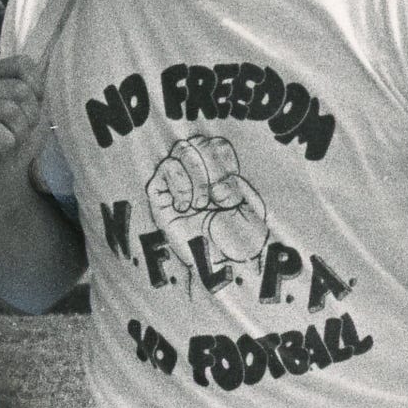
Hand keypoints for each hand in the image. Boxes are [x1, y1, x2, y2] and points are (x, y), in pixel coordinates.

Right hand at [0, 56, 46, 195]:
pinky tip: (0, 150)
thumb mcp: (34, 113)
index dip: (37, 91)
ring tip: (11, 144)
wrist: (0, 183)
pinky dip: (5, 142)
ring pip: (8, 109)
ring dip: (20, 134)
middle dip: (30, 118)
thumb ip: (35, 91)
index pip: (23, 65)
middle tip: (21, 135)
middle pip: (19, 90)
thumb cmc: (16, 144)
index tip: (33, 111)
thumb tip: (41, 77)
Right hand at [144, 136, 268, 269]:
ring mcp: (177, 183)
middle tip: (217, 199)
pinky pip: (164, 169)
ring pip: (181, 150)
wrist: (221, 266)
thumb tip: (213, 157)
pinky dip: (179, 185)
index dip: (223, 160)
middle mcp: (198, 175)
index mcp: (221, 173)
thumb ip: (232, 177)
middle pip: (198, 141)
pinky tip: (184, 207)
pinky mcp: (159, 195)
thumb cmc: (239, 241)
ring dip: (196, 179)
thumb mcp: (248, 204)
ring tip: (201, 206)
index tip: (230, 190)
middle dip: (212, 169)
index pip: (215, 143)